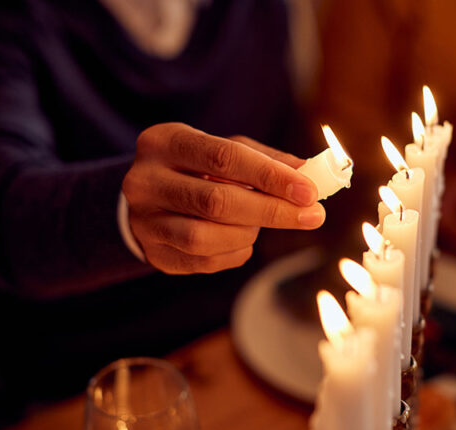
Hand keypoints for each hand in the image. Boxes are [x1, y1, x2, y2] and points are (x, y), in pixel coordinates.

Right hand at [123, 123, 323, 273]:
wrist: (150, 198)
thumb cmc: (198, 168)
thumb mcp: (227, 151)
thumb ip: (268, 161)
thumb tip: (312, 176)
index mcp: (165, 141)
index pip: (224, 157)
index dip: (271, 176)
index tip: (309, 191)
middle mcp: (145, 180)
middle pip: (216, 201)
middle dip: (272, 211)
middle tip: (312, 216)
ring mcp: (143, 220)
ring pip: (206, 236)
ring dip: (247, 233)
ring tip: (259, 223)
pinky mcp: (153, 252)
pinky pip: (204, 262)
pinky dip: (235, 252)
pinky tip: (241, 240)